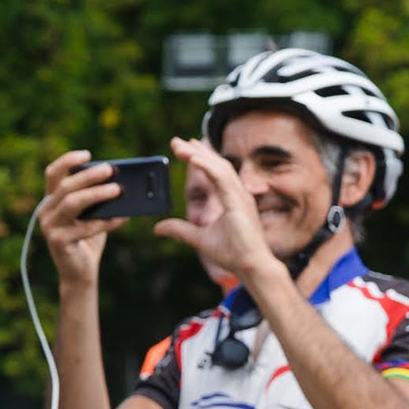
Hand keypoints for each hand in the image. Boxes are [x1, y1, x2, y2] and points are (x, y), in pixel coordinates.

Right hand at [33, 151, 125, 296]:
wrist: (80, 273)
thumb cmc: (88, 239)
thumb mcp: (91, 214)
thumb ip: (96, 199)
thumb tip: (120, 181)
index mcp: (51, 201)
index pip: (52, 173)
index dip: (67, 161)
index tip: (88, 153)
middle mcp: (45, 211)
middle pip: (65, 186)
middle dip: (89, 175)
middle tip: (110, 169)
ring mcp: (49, 227)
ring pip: (72, 202)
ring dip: (97, 194)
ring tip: (118, 190)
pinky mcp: (58, 241)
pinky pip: (85, 227)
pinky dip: (106, 221)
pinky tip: (123, 218)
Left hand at [161, 135, 274, 286]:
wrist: (251, 267)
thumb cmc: (233, 253)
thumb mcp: (198, 239)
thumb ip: (180, 231)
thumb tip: (157, 228)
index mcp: (232, 198)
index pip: (215, 171)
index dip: (201, 157)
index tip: (185, 147)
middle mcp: (238, 193)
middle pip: (216, 164)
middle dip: (196, 151)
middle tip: (176, 141)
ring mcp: (240, 196)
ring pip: (219, 167)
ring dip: (198, 154)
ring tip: (180, 146)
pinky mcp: (239, 202)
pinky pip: (221, 178)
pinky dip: (207, 166)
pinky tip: (193, 158)